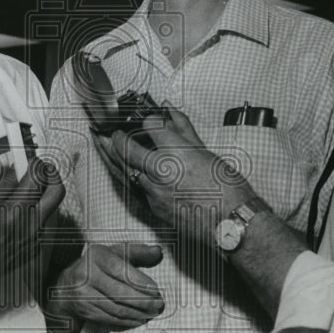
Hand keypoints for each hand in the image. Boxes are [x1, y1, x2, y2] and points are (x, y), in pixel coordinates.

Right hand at [0, 158, 64, 307]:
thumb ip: (1, 183)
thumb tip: (16, 169)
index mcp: (14, 211)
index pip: (37, 177)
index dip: (36, 163)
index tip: (31, 160)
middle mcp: (31, 224)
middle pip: (58, 190)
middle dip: (51, 174)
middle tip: (41, 170)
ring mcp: (37, 236)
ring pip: (54, 205)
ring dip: (45, 192)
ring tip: (29, 190)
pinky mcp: (38, 244)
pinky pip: (46, 219)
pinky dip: (38, 209)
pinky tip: (23, 210)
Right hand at [46, 242, 164, 330]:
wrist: (66, 286)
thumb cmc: (98, 266)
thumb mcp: (114, 253)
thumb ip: (137, 251)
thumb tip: (158, 251)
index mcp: (96, 256)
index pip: (121, 270)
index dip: (140, 282)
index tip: (156, 291)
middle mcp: (87, 274)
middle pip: (120, 292)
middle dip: (143, 301)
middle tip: (158, 305)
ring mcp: (83, 294)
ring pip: (116, 308)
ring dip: (138, 313)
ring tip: (152, 313)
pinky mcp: (84, 310)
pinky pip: (110, 318)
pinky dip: (127, 321)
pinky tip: (139, 320)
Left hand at [105, 104, 257, 245]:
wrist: (232, 223)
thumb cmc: (227, 190)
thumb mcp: (205, 151)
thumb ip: (183, 128)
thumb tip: (168, 109)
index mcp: (176, 152)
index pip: (150, 125)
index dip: (146, 118)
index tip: (145, 117)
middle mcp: (161, 171)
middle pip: (125, 148)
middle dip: (113, 137)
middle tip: (107, 130)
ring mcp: (154, 192)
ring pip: (124, 170)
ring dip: (111, 156)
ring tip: (102, 144)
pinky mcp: (154, 208)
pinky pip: (133, 189)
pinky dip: (125, 176)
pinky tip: (121, 170)